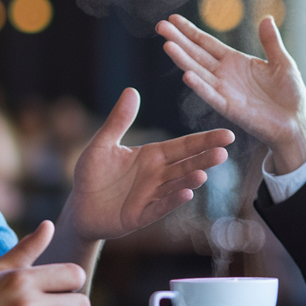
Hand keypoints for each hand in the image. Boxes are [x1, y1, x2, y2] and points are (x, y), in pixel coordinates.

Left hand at [62, 87, 233, 241]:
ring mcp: (151, 196)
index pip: (183, 146)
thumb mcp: (103, 143)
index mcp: (152, 156)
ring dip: (189, 180)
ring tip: (203, 173)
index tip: (227, 135)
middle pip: (185, 165)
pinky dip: (172, 201)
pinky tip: (186, 194)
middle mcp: (157, 175)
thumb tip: (131, 90)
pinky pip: (159, 207)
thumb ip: (118, 120)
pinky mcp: (141, 215)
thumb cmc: (92, 175)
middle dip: (204, 158)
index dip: (204, 140)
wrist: (78, 208)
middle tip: (223, 151)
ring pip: (176, 186)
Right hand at [156, 14, 305, 172]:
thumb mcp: (282, 62)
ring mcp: (225, 91)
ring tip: (167, 45)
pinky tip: (186, 75)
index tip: (172, 19)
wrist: (295, 123)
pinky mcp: (230, 108)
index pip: (205, 43)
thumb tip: (266, 18)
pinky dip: (200, 86)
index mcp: (234, 62)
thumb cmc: (289, 95)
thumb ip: (271, 42)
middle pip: (196, 54)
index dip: (189, 31)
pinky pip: (211, 95)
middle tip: (159, 26)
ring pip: (198, 72)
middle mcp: (224, 75)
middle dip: (178, 40)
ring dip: (182, 59)